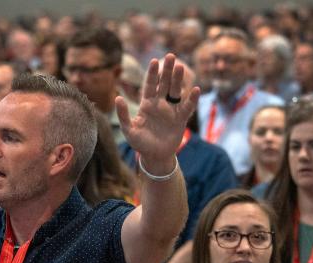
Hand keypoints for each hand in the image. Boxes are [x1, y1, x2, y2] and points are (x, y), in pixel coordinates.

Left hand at [116, 54, 198, 168]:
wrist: (155, 157)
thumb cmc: (140, 143)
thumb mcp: (129, 130)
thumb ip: (123, 115)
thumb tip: (117, 98)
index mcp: (147, 105)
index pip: (150, 85)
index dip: (152, 74)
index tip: (154, 61)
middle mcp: (160, 104)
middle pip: (164, 84)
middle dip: (167, 71)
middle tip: (170, 56)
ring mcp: (171, 110)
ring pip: (175, 91)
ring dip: (178, 79)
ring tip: (180, 66)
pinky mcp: (181, 119)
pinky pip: (187, 107)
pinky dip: (192, 99)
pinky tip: (195, 89)